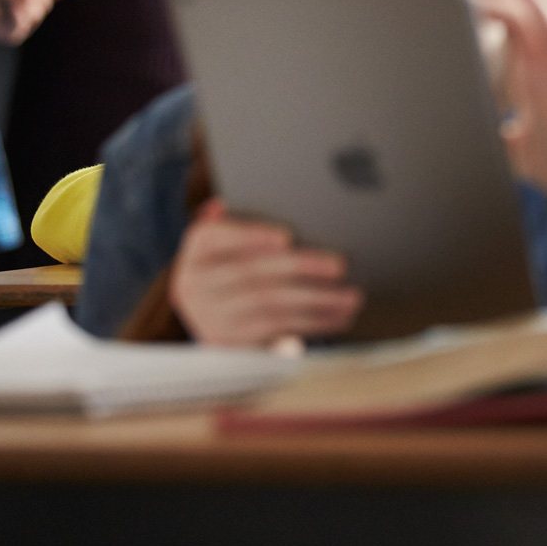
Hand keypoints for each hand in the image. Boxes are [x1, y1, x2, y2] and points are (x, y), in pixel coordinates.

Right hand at [169, 199, 362, 347]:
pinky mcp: (231, 342)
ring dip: (316, 302)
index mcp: (198, 246)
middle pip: (254, 274)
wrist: (201, 303)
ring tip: (350, 296)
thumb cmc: (228, 255)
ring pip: (270, 307)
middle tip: (340, 266)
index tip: (286, 237)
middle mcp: (195, 283)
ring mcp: (210, 316)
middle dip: (302, 268)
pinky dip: (312, 323)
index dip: (253, 236)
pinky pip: (276, 331)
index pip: (221, 237)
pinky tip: (338, 316)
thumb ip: (239, 216)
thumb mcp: (226, 232)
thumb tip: (235, 203)